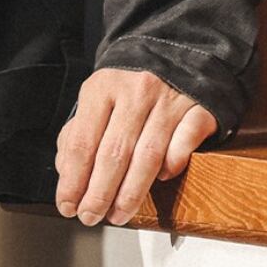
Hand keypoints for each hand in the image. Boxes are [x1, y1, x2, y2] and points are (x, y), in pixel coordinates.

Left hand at [54, 67, 218, 226]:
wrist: (174, 50)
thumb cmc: (129, 85)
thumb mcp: (97, 98)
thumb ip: (79, 132)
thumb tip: (66, 172)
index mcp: (101, 88)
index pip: (82, 141)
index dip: (73, 178)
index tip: (66, 204)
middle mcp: (134, 92)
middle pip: (114, 153)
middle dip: (99, 193)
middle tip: (90, 216)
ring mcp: (168, 100)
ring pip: (148, 156)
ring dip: (131, 193)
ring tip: (118, 214)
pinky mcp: (199, 108)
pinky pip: (186, 142)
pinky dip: (172, 164)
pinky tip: (161, 181)